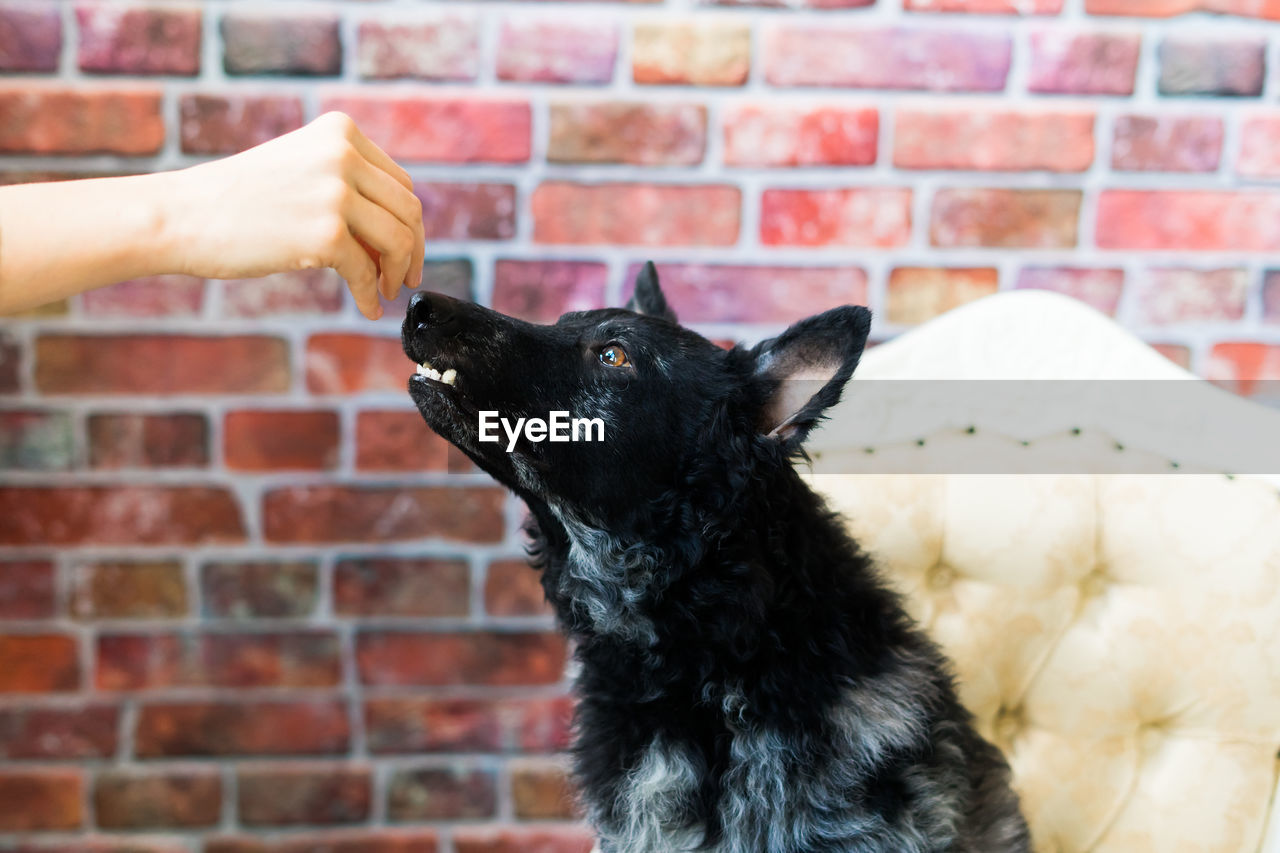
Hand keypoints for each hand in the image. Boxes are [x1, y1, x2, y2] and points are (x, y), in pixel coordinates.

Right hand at [168, 112, 424, 318]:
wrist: (181, 215)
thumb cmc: (236, 201)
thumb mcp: (300, 171)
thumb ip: (346, 186)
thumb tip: (397, 234)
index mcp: (339, 132)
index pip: (400, 182)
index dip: (408, 222)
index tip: (406, 249)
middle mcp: (343, 155)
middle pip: (408, 210)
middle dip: (412, 249)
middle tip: (405, 278)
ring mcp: (336, 192)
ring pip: (398, 240)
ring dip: (396, 272)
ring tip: (385, 291)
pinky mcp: (326, 233)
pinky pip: (366, 271)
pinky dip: (370, 294)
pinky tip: (368, 308)